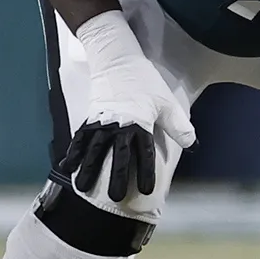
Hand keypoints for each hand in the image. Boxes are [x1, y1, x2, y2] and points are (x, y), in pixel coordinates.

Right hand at [59, 13, 193, 203]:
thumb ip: (178, 126)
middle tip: (115, 198)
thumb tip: (193, 144)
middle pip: (117, 155)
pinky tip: (66, 167)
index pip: (144, 152)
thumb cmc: (146, 82)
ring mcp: (101, 122)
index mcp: (139, 123)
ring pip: (93, 149)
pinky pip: (79, 138)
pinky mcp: (89, 118)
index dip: (147, 171)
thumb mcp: (167, 102)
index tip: (148, 190)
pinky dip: (73, 153)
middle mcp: (118, 125)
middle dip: (116, 177)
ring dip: (88, 169)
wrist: (117, 60)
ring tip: (81, 187)